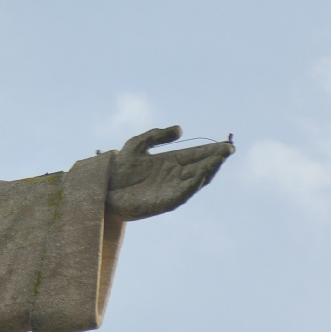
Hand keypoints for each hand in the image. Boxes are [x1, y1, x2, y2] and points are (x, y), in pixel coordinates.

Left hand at [106, 126, 233, 220]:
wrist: (101, 188)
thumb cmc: (118, 167)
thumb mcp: (136, 144)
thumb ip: (156, 136)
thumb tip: (180, 130)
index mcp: (171, 161)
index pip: (197, 154)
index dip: (212, 150)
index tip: (226, 144)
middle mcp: (175, 175)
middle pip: (201, 166)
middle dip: (216, 158)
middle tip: (229, 150)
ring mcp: (172, 189)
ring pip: (197, 179)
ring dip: (209, 170)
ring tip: (219, 159)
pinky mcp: (165, 201)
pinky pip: (183, 193)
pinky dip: (193, 185)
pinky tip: (202, 175)